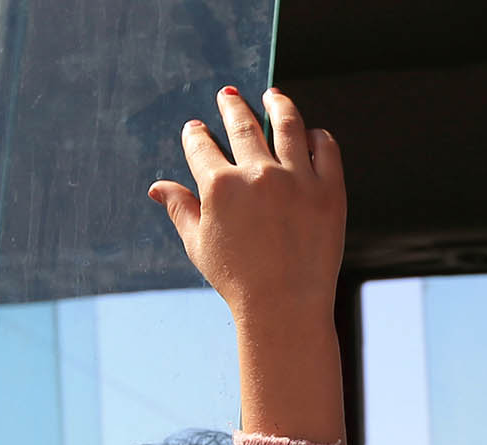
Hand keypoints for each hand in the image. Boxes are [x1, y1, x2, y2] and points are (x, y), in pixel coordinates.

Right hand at [148, 87, 343, 323]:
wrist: (286, 307)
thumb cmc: (237, 280)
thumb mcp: (199, 244)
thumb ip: (180, 208)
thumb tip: (156, 187)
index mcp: (219, 186)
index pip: (201, 145)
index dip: (196, 134)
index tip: (196, 128)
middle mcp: (258, 175)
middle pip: (242, 125)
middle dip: (232, 106)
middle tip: (229, 96)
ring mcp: (297, 180)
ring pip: (288, 125)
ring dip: (278, 104)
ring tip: (273, 96)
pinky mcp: (330, 191)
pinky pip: (326, 149)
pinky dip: (317, 137)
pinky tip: (310, 134)